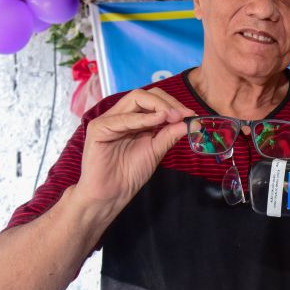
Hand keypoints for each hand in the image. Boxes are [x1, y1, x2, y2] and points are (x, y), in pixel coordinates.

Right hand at [73, 88, 193, 215]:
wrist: (111, 194)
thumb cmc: (130, 173)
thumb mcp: (156, 150)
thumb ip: (170, 134)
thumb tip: (190, 122)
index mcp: (133, 119)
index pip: (153, 99)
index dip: (173, 104)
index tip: (191, 115)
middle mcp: (120, 115)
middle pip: (145, 95)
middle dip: (168, 102)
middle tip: (183, 115)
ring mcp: (108, 120)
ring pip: (135, 99)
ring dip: (159, 106)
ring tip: (174, 116)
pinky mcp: (98, 128)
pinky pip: (122, 118)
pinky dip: (143, 118)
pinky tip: (159, 120)